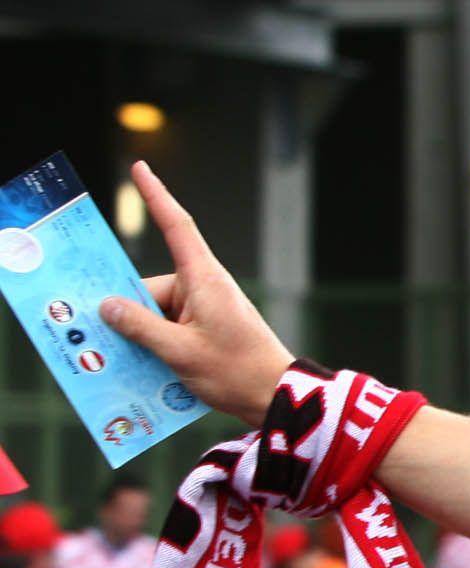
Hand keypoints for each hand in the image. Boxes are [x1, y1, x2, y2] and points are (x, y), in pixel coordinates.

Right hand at [95, 164, 295, 424]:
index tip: (140, 169)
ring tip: (128, 362)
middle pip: (150, 287)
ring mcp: (207, 310)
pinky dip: (155, 346)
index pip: (177, 227)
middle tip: (96, 331)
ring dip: (140, 335)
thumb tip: (109, 306)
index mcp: (203, 279)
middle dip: (126, 310)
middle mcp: (205, 288)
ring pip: (156, 313)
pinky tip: (144, 369)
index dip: (156, 196)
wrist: (276, 398)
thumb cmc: (236, 371)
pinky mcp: (208, 330)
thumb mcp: (179, 351)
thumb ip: (140, 327)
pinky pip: (170, 330)